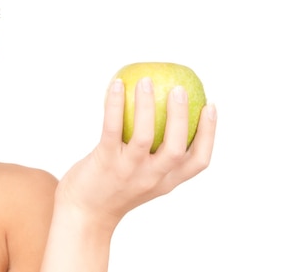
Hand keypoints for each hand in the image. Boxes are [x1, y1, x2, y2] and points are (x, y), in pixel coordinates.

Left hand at [56, 77, 216, 229]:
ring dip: (147, 106)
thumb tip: (159, 113)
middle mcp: (151, 178)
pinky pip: (112, 129)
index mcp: (166, 181)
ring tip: (146, 81)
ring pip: (144, 136)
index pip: (198, 160)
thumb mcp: (141, 178)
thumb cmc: (111, 189)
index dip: (210, 133)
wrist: (82, 214)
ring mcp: (128, 171)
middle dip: (182, 116)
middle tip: (179, 88)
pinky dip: (114, 105)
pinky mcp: (105, 162)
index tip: (211, 106)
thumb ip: (154, 158)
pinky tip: (116, 85)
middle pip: (177, 148)